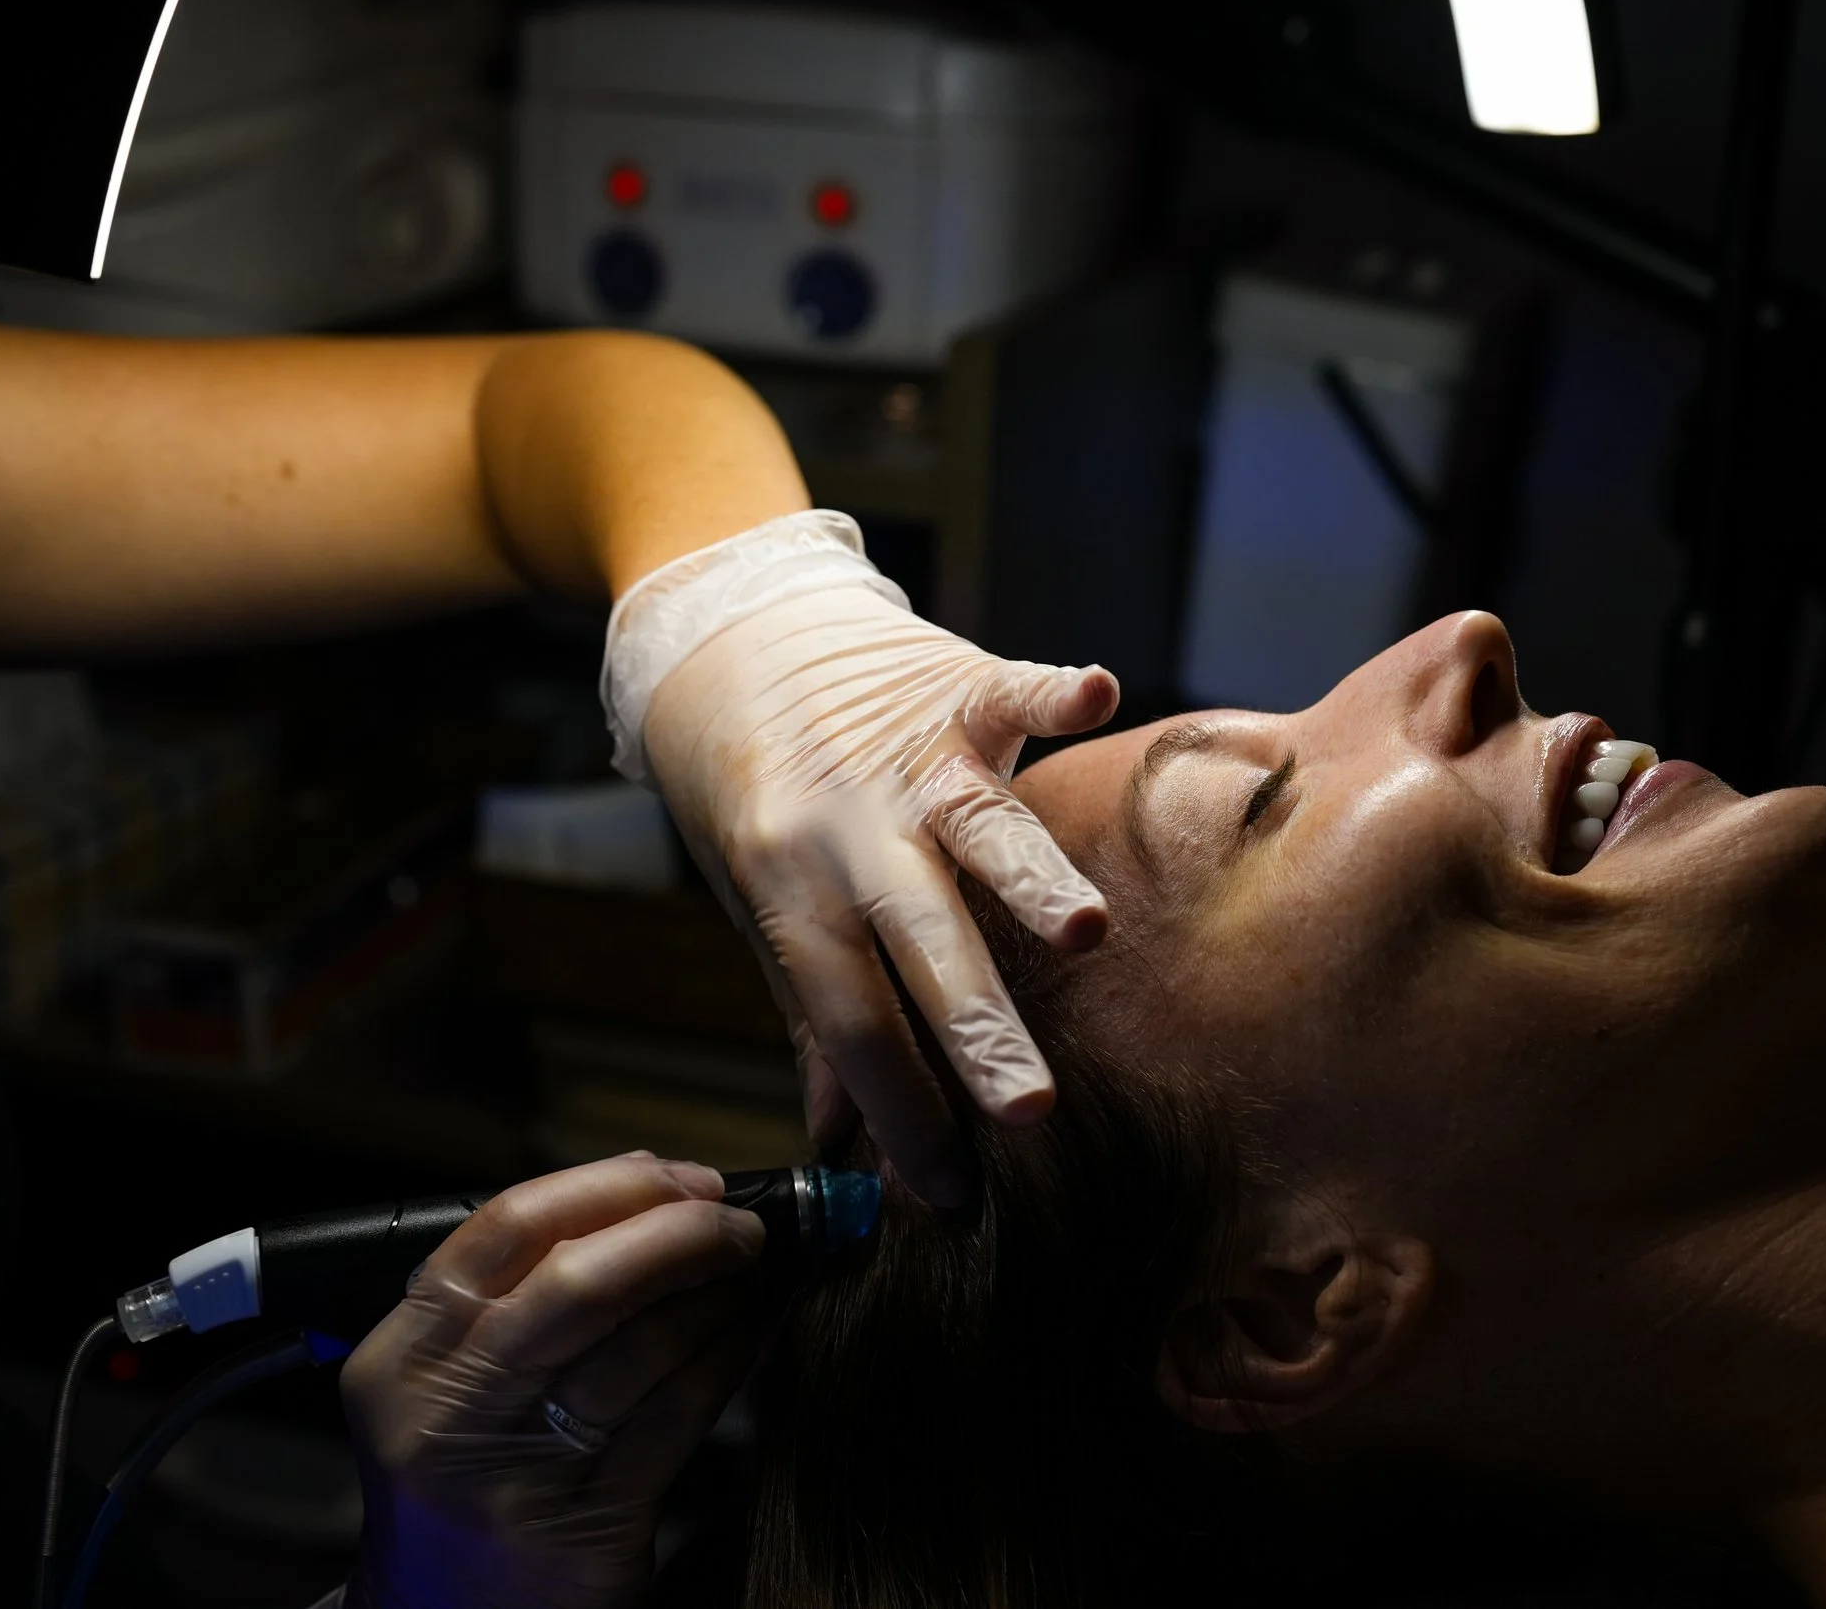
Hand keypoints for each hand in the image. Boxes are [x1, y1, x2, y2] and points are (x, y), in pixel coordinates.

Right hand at [339, 1154, 764, 1608]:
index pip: (504, 1229)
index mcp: (401, 1359)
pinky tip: (747, 1335)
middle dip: (676, 1232)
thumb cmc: (458, 1480)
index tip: (678, 1176)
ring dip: (716, 1294)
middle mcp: (446, 1415)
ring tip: (753, 1271)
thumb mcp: (443, 1385)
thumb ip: (511, 1297)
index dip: (607, 1187)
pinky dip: (725, 1359)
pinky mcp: (589, 1528)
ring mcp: (517, 1476)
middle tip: (736, 1221)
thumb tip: (648, 1193)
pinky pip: (677, 1414)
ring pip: (640, 1347)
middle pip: (577, 1282)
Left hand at [606, 513, 1118, 1205]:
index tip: (951, 1190)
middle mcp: (847, 826)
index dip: (898, 1108)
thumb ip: (814, 1014)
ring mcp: (906, 754)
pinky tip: (1095, 693)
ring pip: (979, 829)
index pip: (850, 1018)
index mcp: (788, 889)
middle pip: (919, 942)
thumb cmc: (750, 791)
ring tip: (1085, 934)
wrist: (730, 635)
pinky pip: (1011, 689)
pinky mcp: (954, 686)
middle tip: (1030, 1113)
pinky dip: (1054, 693)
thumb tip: (839, 1140)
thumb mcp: (759, 904)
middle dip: (976, 1031)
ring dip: (1033, 882)